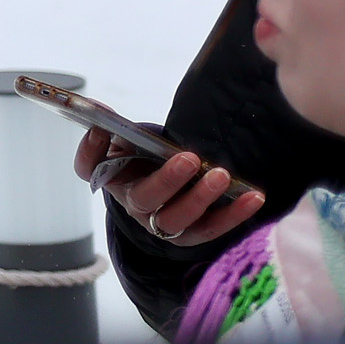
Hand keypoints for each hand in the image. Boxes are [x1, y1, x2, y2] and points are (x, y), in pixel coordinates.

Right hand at [73, 127, 263, 246]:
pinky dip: (234, 214)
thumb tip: (98, 110)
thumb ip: (117, 127)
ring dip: (201, 198)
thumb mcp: (129, 141)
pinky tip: (255, 196)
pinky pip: (212, 228)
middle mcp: (134, 204)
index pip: (89, 169)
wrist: (168, 190)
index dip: (90, 151)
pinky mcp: (192, 234)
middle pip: (145, 199)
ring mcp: (162, 223)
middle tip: (190, 158)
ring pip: (177, 220)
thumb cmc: (146, 160)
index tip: (99, 128)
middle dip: (168, 180)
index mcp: (113, 178)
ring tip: (223, 176)